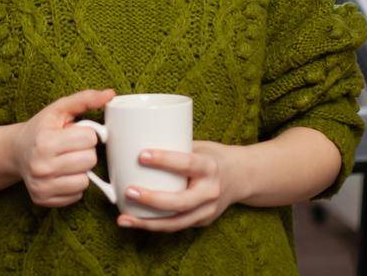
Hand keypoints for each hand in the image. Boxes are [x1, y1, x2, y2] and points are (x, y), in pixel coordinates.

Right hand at [9, 88, 115, 207]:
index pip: (90, 139)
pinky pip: (76, 196)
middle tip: (72, 148)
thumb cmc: (41, 128)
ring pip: (84, 181)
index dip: (87, 134)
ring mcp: (41, 186)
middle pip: (89, 161)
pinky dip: (73, 185)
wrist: (16, 151)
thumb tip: (111, 94)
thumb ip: (85, 99)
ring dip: (81, 170)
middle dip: (85, 152)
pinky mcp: (43, 200)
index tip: (75, 133)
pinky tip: (62, 174)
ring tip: (68, 161)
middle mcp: (41, 166)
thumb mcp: (59, 109)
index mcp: (45, 141)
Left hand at [117, 140, 253, 232]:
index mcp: (210, 167)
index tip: (141, 155)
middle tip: (128, 192)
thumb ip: (175, 148)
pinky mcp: (202, 222)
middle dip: (152, 199)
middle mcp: (211, 191)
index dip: (164, 160)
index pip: (187, 163)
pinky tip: (135, 222)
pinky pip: (176, 226)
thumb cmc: (213, 157)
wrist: (242, 177)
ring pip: (176, 222)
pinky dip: (155, 225)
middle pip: (181, 201)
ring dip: (147, 223)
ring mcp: (208, 211)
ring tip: (123, 219)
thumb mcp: (200, 146)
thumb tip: (136, 140)